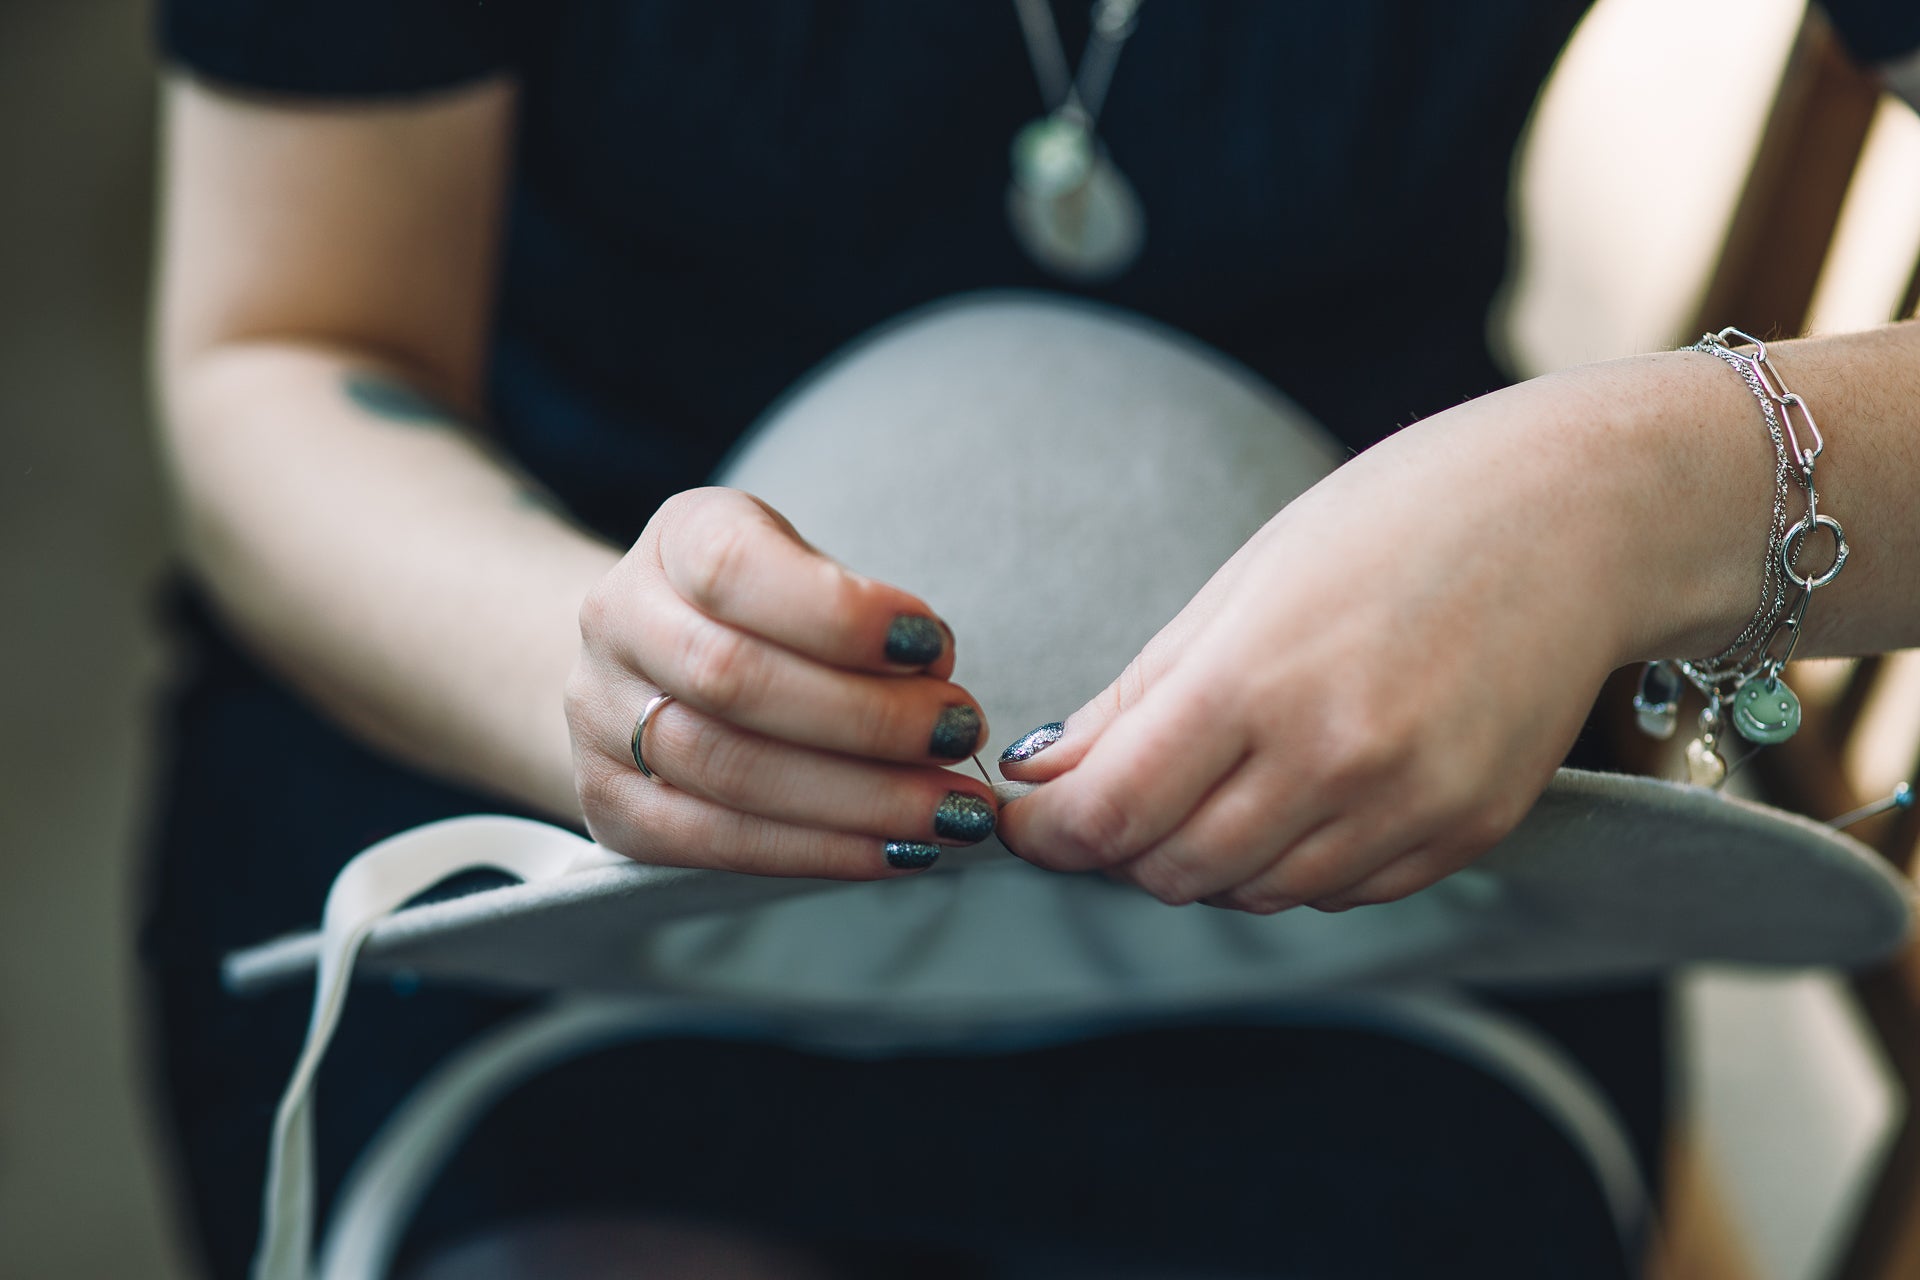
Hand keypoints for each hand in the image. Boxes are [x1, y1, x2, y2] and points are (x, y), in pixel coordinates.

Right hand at [567, 487, 994, 875]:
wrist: (653, 665)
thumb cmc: (766, 612)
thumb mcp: (806, 570)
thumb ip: (859, 614)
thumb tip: (933, 680)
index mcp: (677, 537)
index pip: (735, 568)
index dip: (837, 612)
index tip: (933, 644)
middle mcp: (618, 619)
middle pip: (733, 677)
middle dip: (866, 717)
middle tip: (959, 734)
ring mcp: (598, 717)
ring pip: (728, 768)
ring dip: (858, 797)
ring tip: (947, 808)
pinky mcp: (610, 805)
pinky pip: (714, 842)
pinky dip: (819, 851)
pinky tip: (895, 850)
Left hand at [997, 377, 1653, 912]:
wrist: (1582, 512)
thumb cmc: (1397, 519)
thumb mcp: (1241, 585)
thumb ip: (1136, 699)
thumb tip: (1045, 774)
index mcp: (1256, 681)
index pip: (1109, 816)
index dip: (1048, 831)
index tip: (1026, 817)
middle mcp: (1335, 762)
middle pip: (1172, 873)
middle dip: (1121, 846)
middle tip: (1117, 793)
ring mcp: (1410, 808)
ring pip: (1256, 895)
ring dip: (1207, 858)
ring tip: (1218, 778)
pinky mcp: (1468, 832)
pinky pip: (1341, 892)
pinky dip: (1295, 863)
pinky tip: (1301, 793)